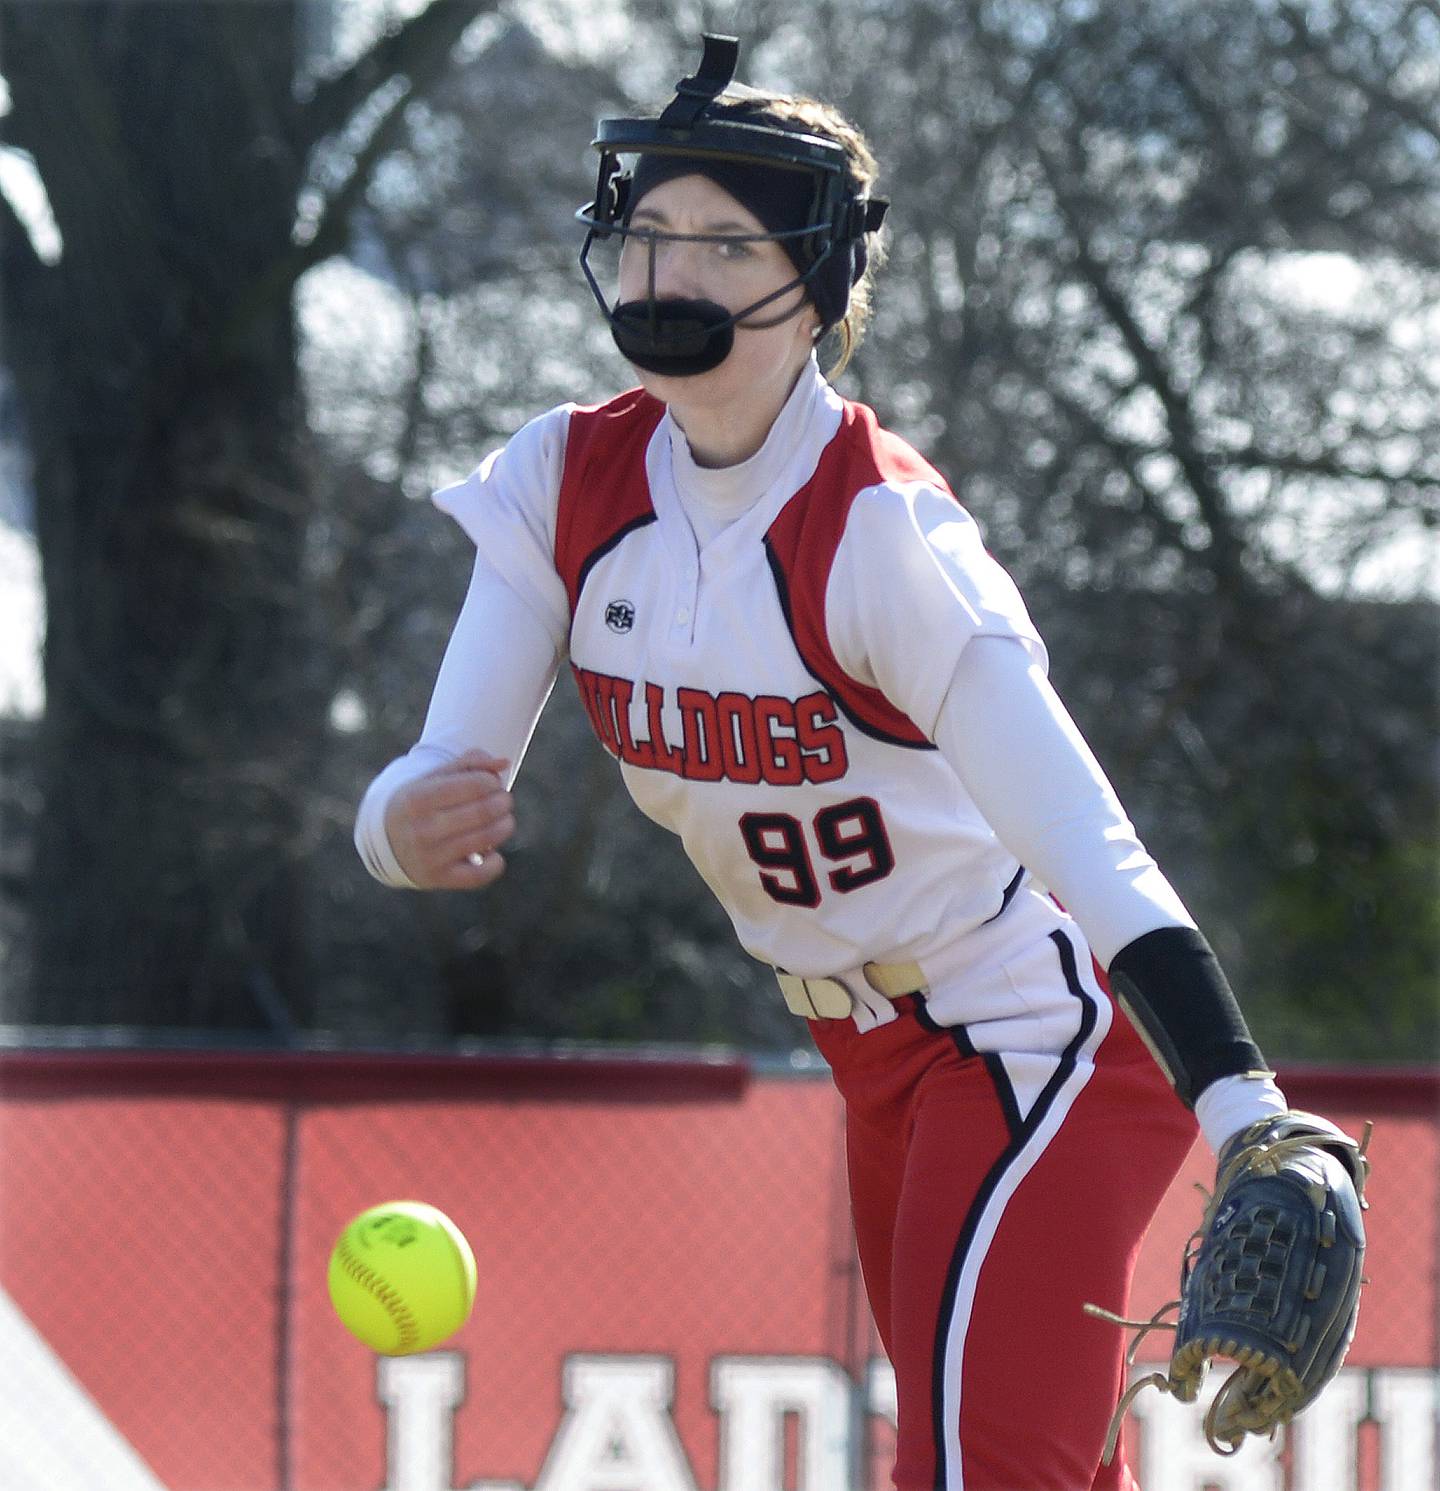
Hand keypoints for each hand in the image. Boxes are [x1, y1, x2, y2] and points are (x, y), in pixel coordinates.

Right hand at [384, 750, 515, 890]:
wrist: (386, 841)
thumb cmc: (420, 803)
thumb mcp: (434, 778)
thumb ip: (470, 764)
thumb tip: (504, 763)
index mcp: (418, 798)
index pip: (475, 784)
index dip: (492, 782)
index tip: (493, 783)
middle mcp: (422, 829)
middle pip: (484, 811)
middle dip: (503, 802)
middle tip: (504, 800)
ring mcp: (429, 856)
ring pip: (486, 839)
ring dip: (505, 826)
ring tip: (504, 820)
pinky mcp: (438, 879)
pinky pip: (479, 875)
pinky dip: (496, 863)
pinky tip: (493, 852)